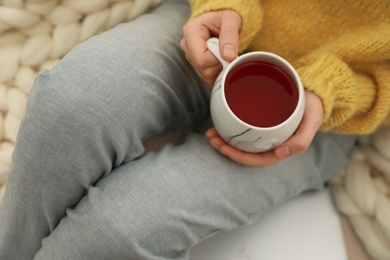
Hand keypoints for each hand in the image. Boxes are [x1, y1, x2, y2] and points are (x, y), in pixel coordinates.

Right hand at [180, 10, 241, 86]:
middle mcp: (186, 46)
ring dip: (219, 68)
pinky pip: (207, 78)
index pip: (202, 60)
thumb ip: (230, 35)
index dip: (218, 59)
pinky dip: (217, 72)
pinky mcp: (195, 64)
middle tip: (226, 51)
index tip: (226, 50)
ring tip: (223, 53)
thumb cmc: (225, 17)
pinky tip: (220, 59)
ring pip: (206, 76)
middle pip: (203, 70)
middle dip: (220, 64)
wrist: (222, 20)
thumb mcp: (231, 20)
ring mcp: (189, 56)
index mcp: (190, 32)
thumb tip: (228, 56)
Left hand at [206, 90, 323, 166]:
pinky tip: (220, 124)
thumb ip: (301, 140)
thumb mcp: (312, 122)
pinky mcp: (260, 123)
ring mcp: (264, 134)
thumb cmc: (313, 107)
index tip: (224, 147)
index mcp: (281, 149)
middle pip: (245, 153)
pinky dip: (230, 129)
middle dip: (226, 148)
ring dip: (224, 140)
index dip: (238, 157)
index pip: (256, 159)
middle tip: (211, 137)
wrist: (314, 91)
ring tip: (211, 132)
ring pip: (241, 143)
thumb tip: (281, 154)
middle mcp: (270, 144)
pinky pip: (243, 130)